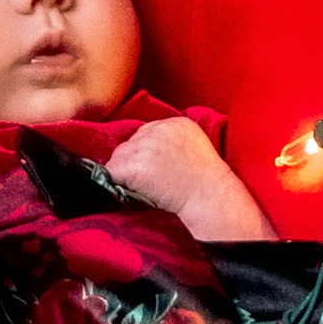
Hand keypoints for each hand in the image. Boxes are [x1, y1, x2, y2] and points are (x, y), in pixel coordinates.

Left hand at [109, 117, 276, 243]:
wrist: (211, 201)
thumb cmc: (209, 184)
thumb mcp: (197, 149)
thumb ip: (174, 142)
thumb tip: (147, 152)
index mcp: (176, 123)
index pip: (146, 132)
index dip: (147, 153)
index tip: (158, 171)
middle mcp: (158, 130)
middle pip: (130, 143)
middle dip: (135, 162)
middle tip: (151, 182)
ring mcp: (145, 147)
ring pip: (118, 157)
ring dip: (125, 174)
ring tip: (146, 189)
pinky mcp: (134, 166)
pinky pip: (111, 172)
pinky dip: (117, 184)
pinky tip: (134, 192)